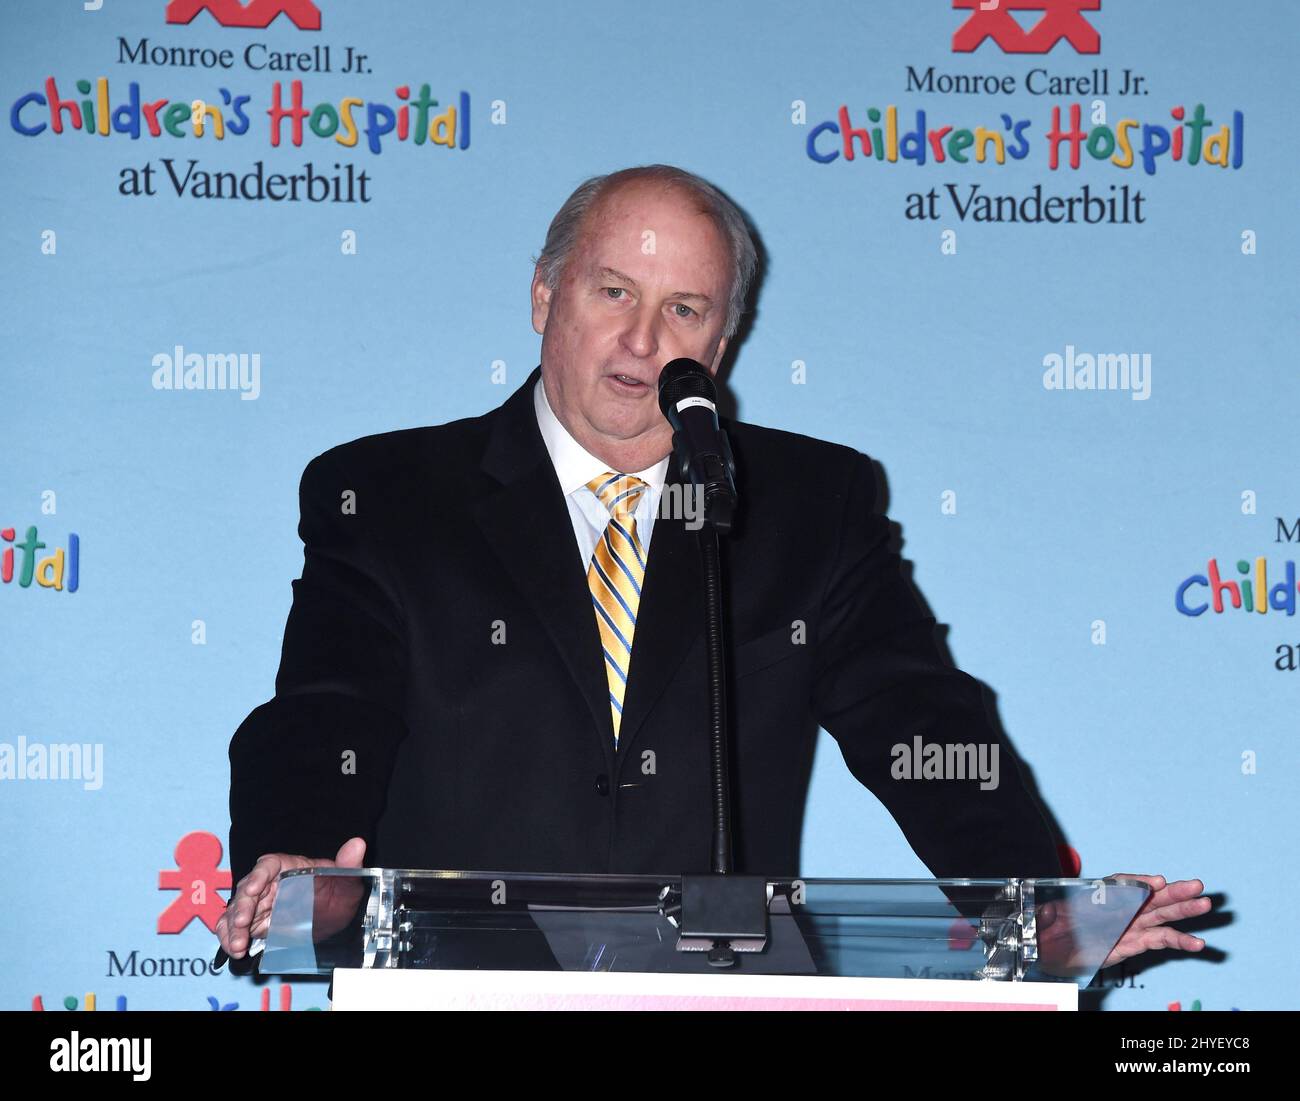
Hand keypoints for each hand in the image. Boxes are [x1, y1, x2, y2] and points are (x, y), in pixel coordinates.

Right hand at [216, 836, 367, 958]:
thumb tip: (358, 844)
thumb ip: (348, 863)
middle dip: (241, 907)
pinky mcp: (254, 923)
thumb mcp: (347, 880)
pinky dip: (229, 937)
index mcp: (287, 867)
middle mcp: (268, 884)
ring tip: (237, 945)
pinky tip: (235, 949)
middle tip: (242, 924)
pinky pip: (233, 927)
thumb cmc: (338, 890)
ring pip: (236, 910)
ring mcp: (259, 904)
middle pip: (247, 890)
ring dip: (231, 927)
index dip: (258, 876)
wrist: (336, 914)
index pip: (267, 865)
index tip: (254, 889)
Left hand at [1035, 873, 1209, 976]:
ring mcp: (1129, 925)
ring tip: (1204, 905)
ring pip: (1160, 916)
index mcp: (1101, 893)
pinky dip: (1179, 941)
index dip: (1139, 883)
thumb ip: (1063, 910)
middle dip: (1173, 891)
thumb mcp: (1054, 913)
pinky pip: (1159, 941)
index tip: (1156, 882)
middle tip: (1196, 885)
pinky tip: (1196, 943)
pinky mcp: (1133, 944)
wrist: (1047, 948)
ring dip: (1183, 911)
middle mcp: (1119, 907)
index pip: (1122, 884)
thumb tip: (1067, 908)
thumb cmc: (1052, 923)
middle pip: (1149, 896)